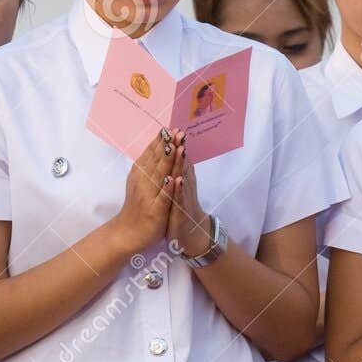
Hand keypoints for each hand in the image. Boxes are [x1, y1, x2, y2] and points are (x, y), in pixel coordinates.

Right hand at [110, 131, 176, 254]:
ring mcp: (149, 196)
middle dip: (168, 146)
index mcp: (141, 174)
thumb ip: (149, 164)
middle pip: (157, 161)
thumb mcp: (141, 181)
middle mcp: (143, 182)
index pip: (152, 154)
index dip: (161, 141)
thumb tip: (158, 145)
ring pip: (160, 176)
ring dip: (168, 161)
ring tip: (176, 147)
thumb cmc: (137, 205)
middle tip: (177, 131)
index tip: (171, 127)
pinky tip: (173, 179)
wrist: (127, 231)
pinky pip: (162, 198)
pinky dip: (167, 188)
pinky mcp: (155, 210)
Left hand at [166, 134, 214, 258]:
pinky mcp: (180, 211)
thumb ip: (179, 169)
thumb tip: (178, 151)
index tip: (173, 128)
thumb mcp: (179, 186)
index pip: (178, 159)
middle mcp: (185, 186)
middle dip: (180, 149)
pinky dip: (179, 189)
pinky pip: (179, 199)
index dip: (176, 144)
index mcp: (182, 179)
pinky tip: (178, 180)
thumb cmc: (181, 207)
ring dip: (182, 165)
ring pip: (183, 179)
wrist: (189, 232)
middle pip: (182, 165)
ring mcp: (183, 198)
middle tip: (180, 133)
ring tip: (181, 149)